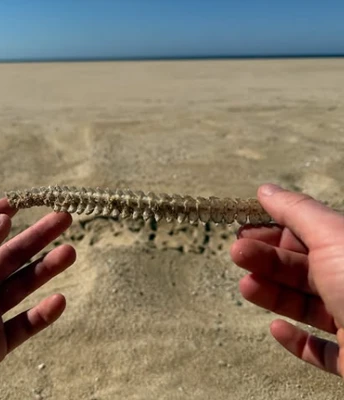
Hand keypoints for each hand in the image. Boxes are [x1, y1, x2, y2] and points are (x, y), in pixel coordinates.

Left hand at [0, 199, 75, 399]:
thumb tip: (3, 222)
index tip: (20, 201)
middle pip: (11, 256)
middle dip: (38, 236)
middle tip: (64, 218)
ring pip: (23, 287)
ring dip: (47, 269)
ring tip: (70, 252)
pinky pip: (24, 327)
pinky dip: (44, 315)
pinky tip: (60, 300)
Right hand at [230, 184, 343, 376]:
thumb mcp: (331, 236)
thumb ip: (296, 211)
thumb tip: (265, 189)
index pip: (306, 235)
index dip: (272, 229)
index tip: (242, 228)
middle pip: (301, 268)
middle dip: (266, 259)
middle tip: (237, 253)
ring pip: (305, 305)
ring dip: (272, 295)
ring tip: (246, 286)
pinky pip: (321, 349)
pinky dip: (297, 341)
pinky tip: (277, 329)